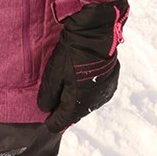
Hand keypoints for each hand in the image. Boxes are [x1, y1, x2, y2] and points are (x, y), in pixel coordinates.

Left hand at [37, 0, 128, 132]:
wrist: (96, 33)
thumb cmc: (72, 53)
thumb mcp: (53, 74)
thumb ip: (48, 95)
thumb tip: (45, 109)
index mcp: (78, 105)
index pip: (61, 122)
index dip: (51, 120)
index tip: (44, 116)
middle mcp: (94, 103)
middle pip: (74, 112)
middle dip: (63, 106)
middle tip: (54, 95)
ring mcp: (105, 92)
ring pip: (86, 101)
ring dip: (77, 97)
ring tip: (67, 82)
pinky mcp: (112, 80)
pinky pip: (96, 90)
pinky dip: (87, 87)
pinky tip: (81, 75)